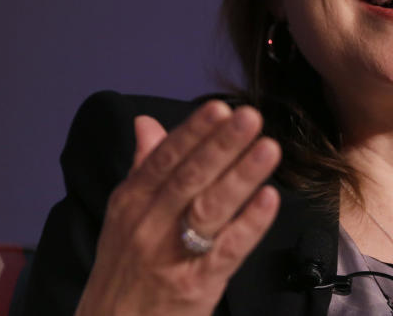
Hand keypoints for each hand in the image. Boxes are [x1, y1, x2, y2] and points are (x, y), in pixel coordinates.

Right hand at [76, 101, 281, 315]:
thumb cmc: (123, 272)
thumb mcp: (122, 218)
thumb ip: (142, 168)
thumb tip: (146, 122)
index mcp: (130, 203)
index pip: (165, 159)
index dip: (193, 132)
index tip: (220, 107)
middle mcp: (148, 225)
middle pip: (189, 179)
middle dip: (221, 146)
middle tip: (250, 117)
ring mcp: (171, 255)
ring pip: (209, 209)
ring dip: (241, 177)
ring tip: (269, 148)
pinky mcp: (196, 286)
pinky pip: (227, 250)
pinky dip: (250, 224)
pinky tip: (270, 199)